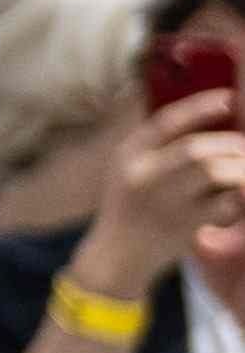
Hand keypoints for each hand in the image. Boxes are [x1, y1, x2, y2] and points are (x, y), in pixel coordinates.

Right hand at [84, 79, 244, 292]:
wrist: (119, 254)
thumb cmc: (132, 204)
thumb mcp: (128, 167)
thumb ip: (157, 145)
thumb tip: (204, 114)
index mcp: (129, 154)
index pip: (168, 122)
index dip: (201, 107)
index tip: (229, 98)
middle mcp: (143, 176)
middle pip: (198, 149)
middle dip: (230, 145)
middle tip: (243, 149)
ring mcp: (165, 202)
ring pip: (215, 173)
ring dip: (239, 169)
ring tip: (242, 172)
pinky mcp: (185, 226)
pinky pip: (225, 204)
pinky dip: (237, 199)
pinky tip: (234, 200)